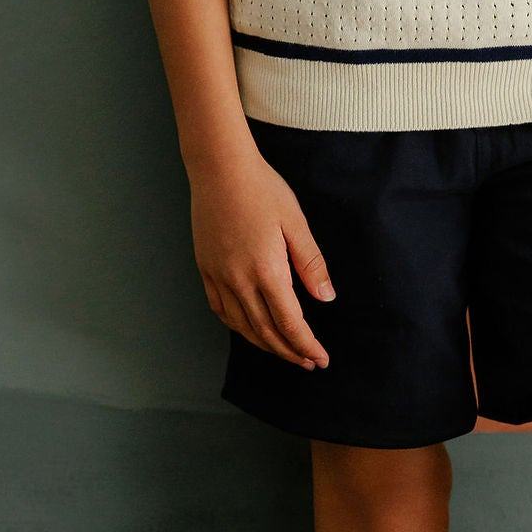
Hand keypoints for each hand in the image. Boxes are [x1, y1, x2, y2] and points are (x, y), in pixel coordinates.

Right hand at [189, 151, 334, 366]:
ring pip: (241, 326)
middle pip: (266, 331)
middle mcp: (239, 280)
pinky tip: (248, 329)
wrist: (219, 169)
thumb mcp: (295, 222)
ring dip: (264, 345)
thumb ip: (311, 263)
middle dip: (289, 352)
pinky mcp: (205, 269)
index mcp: (266, 270)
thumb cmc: (261, 189)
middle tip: (309, 362)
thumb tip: (325, 298)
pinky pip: (221, 310)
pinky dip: (237, 327)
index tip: (321, 358)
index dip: (306, 345)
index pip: (290, 323)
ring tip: (284, 352)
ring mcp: (218, 276)